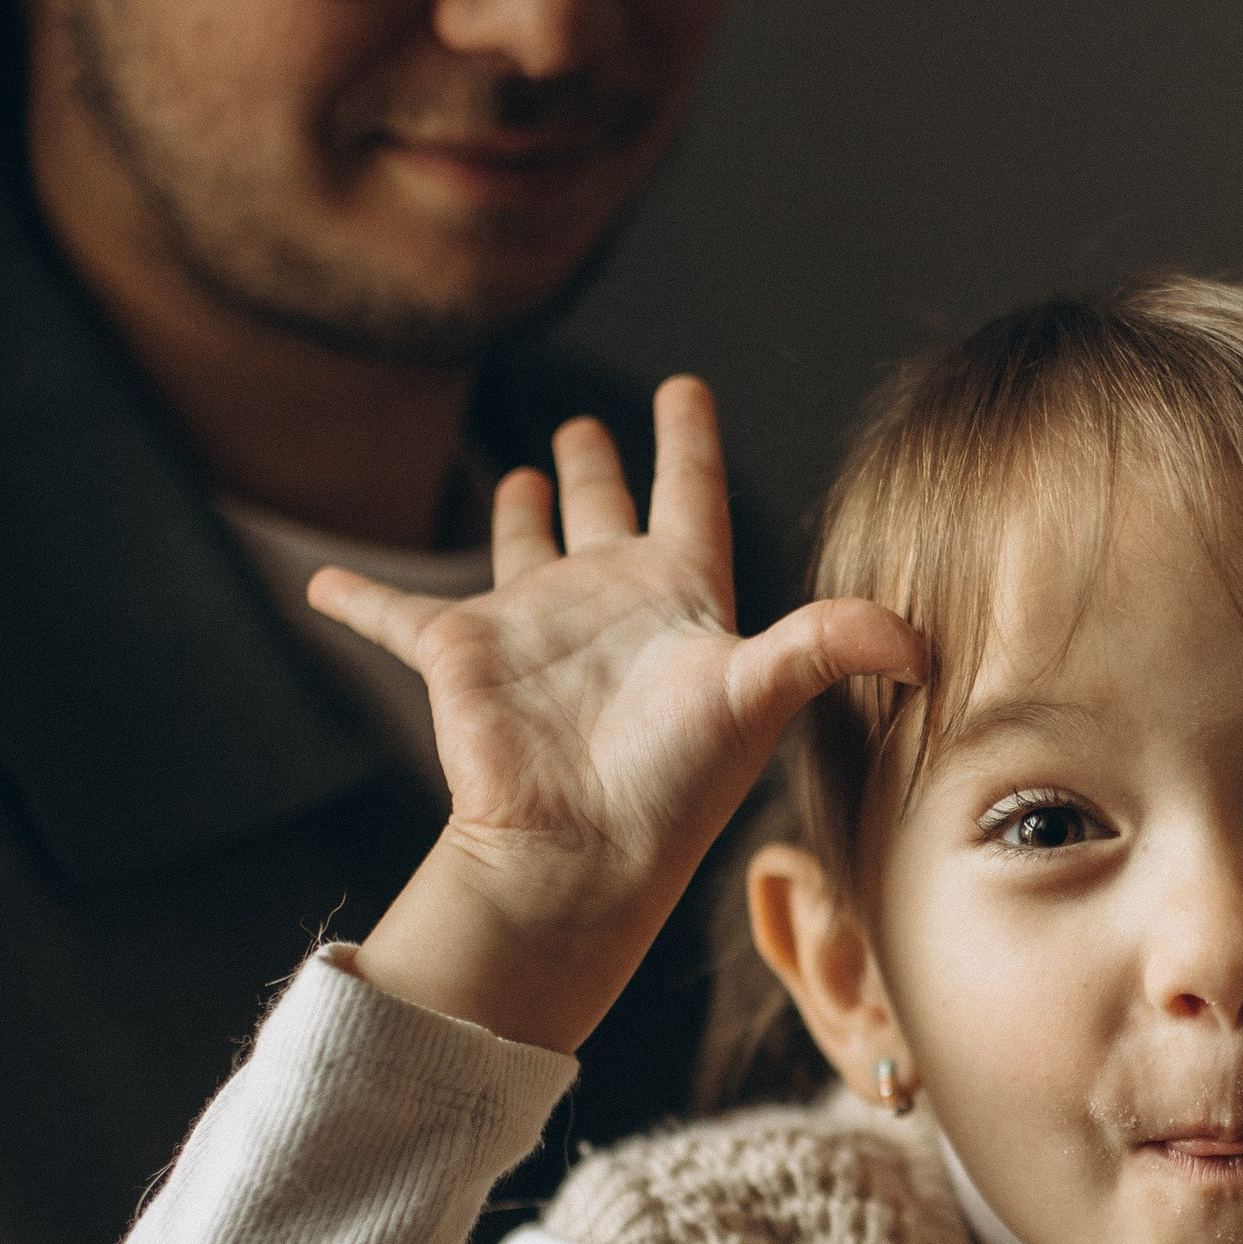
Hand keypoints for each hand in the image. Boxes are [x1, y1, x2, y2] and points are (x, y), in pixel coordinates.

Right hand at [314, 374, 921, 1052]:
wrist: (578, 857)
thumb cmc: (672, 787)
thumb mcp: (761, 696)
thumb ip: (835, 645)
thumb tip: (923, 640)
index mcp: (681, 600)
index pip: (690, 497)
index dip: (688, 443)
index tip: (687, 387)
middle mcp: (607, 605)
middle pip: (606, 515)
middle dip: (599, 466)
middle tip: (590, 422)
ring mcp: (531, 627)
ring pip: (523, 548)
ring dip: (520, 513)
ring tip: (523, 476)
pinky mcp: (459, 655)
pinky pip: (392, 614)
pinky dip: (356, 599)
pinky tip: (319, 583)